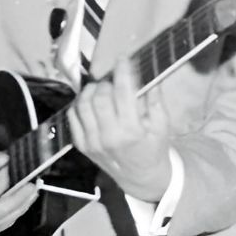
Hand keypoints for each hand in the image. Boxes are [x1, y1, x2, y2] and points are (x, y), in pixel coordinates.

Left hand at [69, 56, 172, 201]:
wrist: (141, 177)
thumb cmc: (154, 148)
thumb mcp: (162, 125)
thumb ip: (154, 98)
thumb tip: (146, 71)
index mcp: (131, 131)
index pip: (123, 92)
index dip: (122, 71)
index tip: (122, 59)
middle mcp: (108, 136)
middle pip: (99, 96)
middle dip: (106, 82)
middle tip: (114, 79)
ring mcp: (91, 141)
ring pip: (83, 103)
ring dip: (91, 90)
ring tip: (102, 89)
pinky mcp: (81, 144)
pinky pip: (73, 116)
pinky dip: (80, 103)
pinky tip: (91, 101)